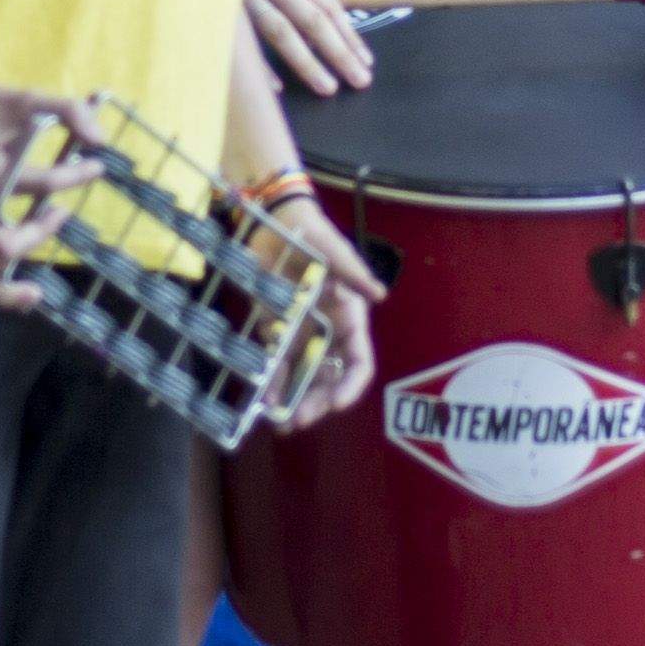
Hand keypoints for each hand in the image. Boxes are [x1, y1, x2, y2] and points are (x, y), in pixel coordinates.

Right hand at [0, 75, 101, 304]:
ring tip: (34, 295)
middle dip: (38, 233)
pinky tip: (22, 293)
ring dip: (4, 287)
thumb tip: (100, 140)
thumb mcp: (28, 99)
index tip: (95, 164)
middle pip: (1, 243)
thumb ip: (66, 111)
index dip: (74, 175)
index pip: (39, 184)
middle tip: (62, 214)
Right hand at [244, 0, 373, 93]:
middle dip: (338, 52)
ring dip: (306, 62)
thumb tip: (328, 23)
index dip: (349, 34)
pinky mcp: (220, 7)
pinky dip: (259, 65)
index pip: (327, 5)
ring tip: (328, 88)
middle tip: (360, 80)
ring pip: (281, 31)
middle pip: (312, 20)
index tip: (365, 61)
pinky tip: (275, 89)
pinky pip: (243, 42)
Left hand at [254, 190, 382, 417]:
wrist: (276, 221)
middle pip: (329, 378)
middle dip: (318, 402)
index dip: (351, 385)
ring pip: (303, 378)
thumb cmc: (315, 235)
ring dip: (295, 401)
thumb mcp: (335, 253)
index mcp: (349, 319)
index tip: (338, 404)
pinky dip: (272, 383)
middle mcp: (328, 332)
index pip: (358, 361)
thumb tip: (379, 294)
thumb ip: (354, 275)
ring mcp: (301, 334)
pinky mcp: (276, 330)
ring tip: (283, 424)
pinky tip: (265, 400)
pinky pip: (276, 363)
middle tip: (300, 421)